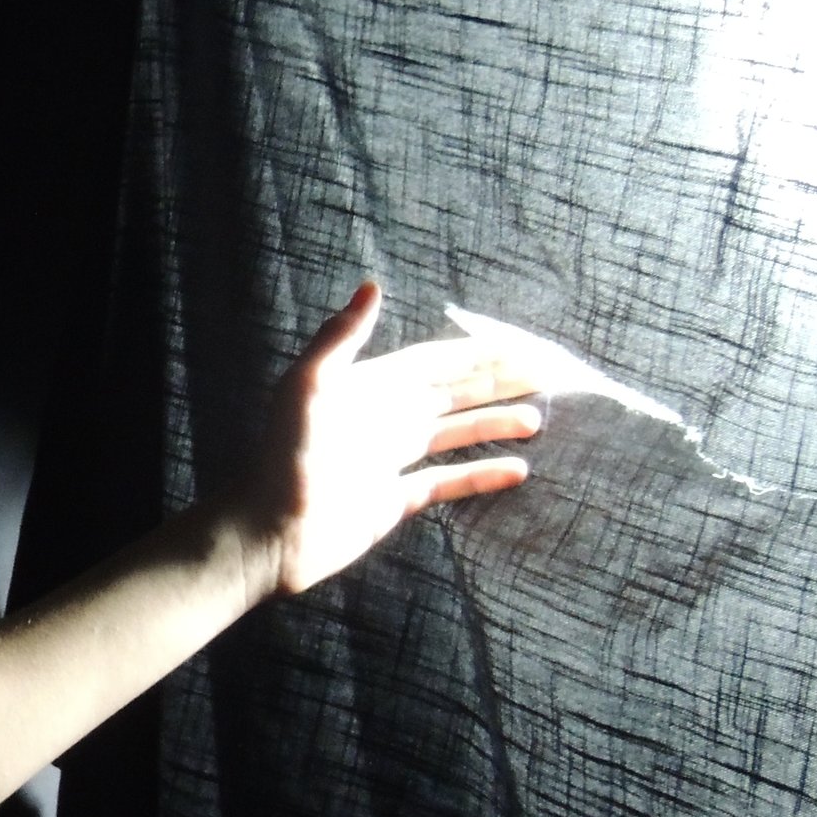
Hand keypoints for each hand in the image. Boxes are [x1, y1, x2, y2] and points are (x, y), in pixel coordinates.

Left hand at [240, 282, 541, 596]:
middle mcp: (382, 420)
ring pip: (452, 435)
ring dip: (493, 425)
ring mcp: (388, 462)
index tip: (521, 345)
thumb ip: (341, 337)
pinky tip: (517, 470)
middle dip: (496, 383)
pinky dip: (479, 476)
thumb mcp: (308, 387)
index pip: (432, 363)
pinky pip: (444, 484)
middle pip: (450, 395)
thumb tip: (372, 285)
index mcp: (367, 389)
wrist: (268, 531)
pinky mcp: (392, 502)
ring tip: (539, 419)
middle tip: (548, 375)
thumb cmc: (283, 457)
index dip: (474, 353)